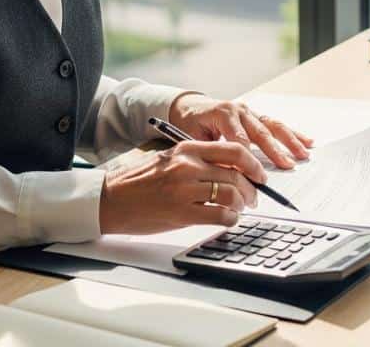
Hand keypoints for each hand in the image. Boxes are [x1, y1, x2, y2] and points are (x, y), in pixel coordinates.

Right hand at [98, 140, 264, 233]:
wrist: (110, 199)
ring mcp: (184, 190)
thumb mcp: (168, 159)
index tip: (260, 174)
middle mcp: (188, 166)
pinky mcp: (181, 213)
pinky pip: (218, 216)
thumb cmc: (137, 181)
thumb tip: (229, 170)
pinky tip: (228, 220)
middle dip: (251, 189)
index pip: (233, 150)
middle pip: (236, 175)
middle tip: (253, 198)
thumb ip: (197, 161)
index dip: (253, 164)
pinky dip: (230, 220)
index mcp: (186, 149)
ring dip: (241, 205)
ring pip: (231, 195)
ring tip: (239, 210)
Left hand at [168, 94, 313, 168]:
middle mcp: (240, 111)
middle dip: (274, 151)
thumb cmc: (191, 125)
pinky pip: (276, 125)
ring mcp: (250, 112)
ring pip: (273, 126)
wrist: (190, 108)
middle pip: (260, 133)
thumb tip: (227, 173)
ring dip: (289, 141)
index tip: (256, 176)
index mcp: (223, 114)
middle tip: (286, 166)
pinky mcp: (256, 116)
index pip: (239, 139)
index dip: (247, 159)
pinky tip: (306, 141)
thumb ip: (210, 153)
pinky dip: (292, 134)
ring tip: (302, 154)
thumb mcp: (192, 139)